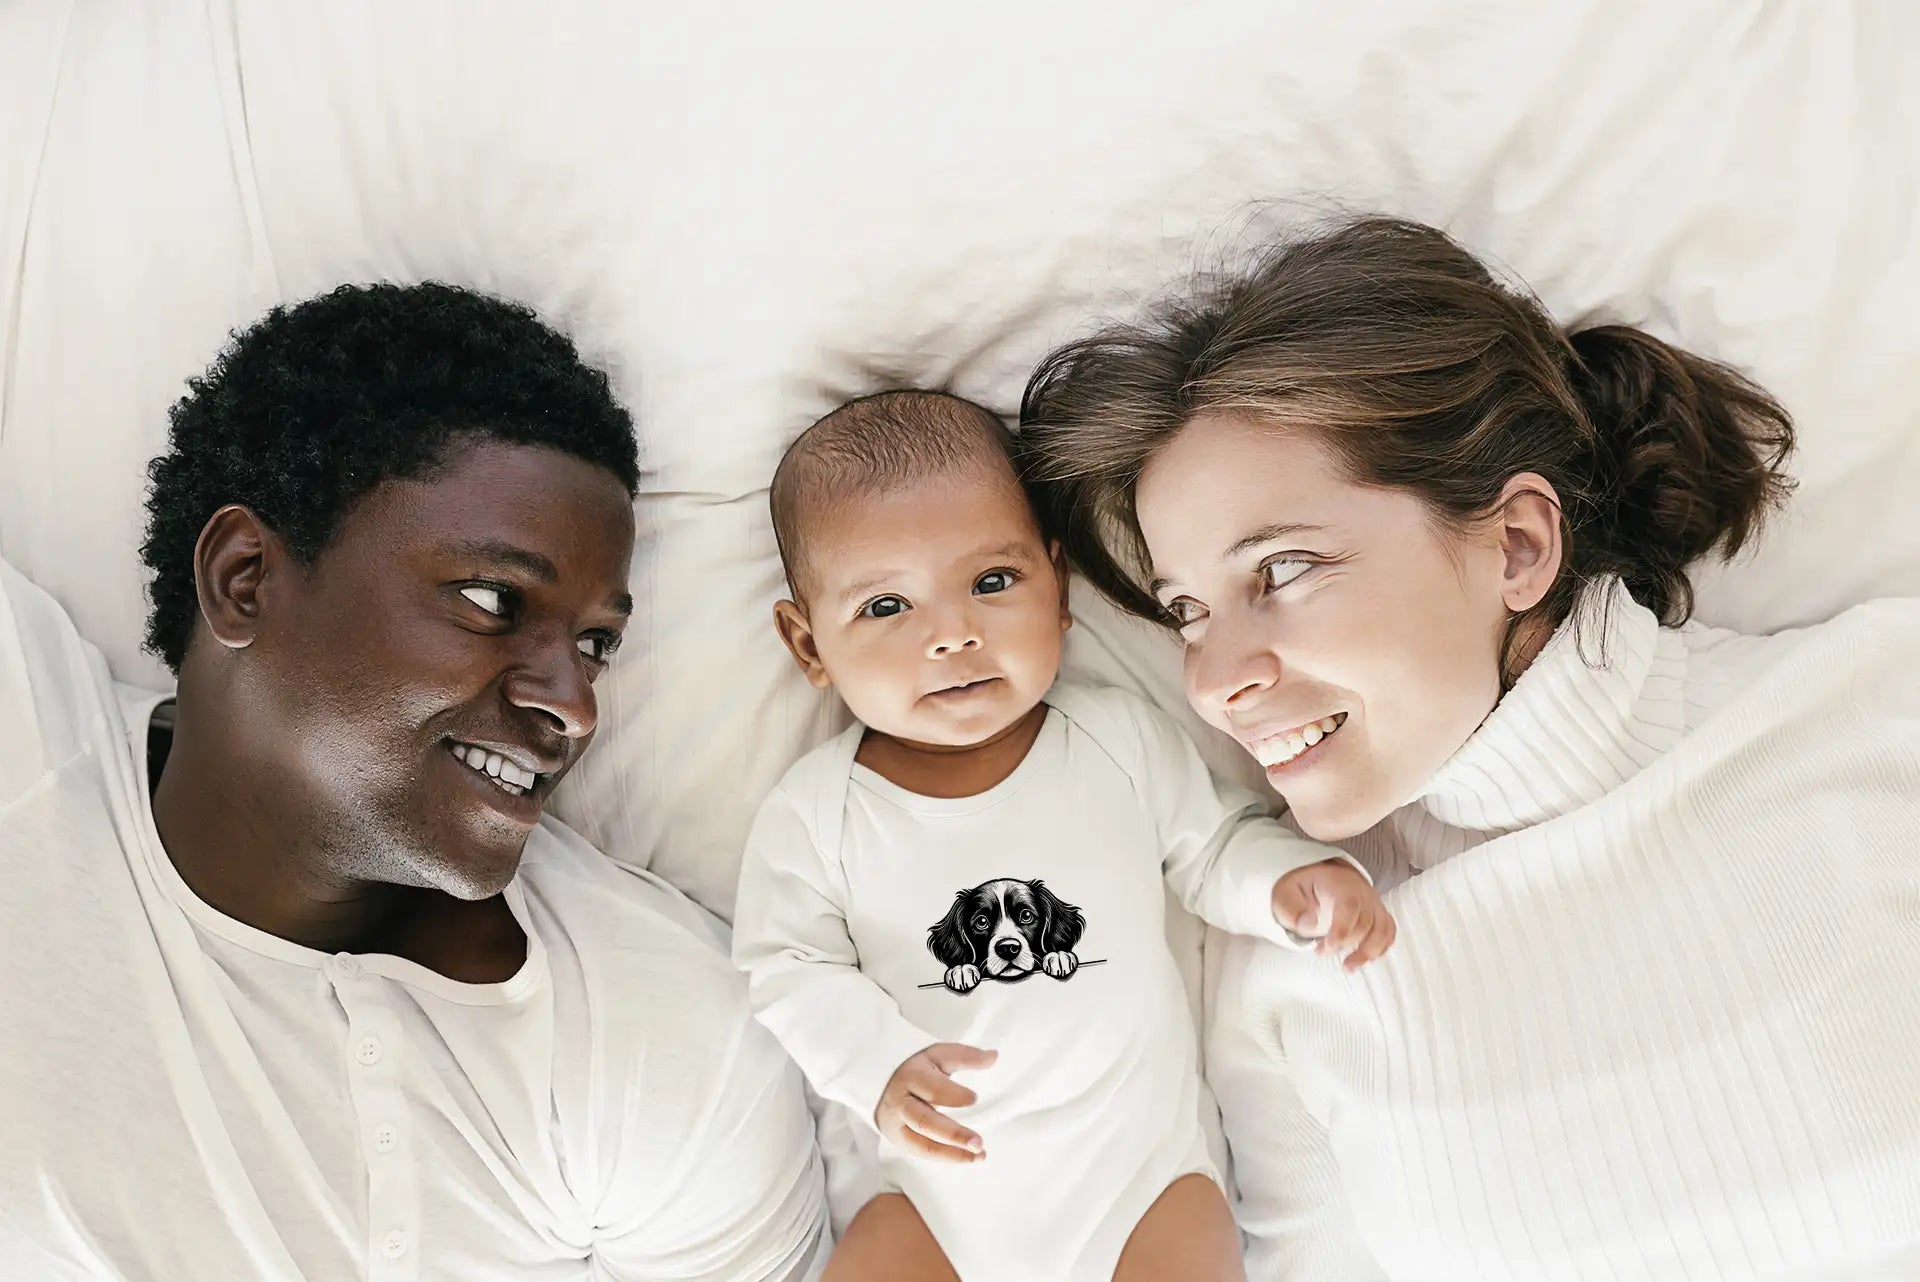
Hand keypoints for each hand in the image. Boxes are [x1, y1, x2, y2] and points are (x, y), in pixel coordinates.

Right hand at [875, 1042, 995, 1162]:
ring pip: (923, 1145)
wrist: (881, 1085)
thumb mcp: (937, 1056)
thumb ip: (966, 1057)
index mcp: (912, 1078)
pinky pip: (924, 1154)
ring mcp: (899, 1126)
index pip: (932, 1088)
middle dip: (953, 1135)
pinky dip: (948, 1158)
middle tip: (978, 1142)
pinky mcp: (901, 1142)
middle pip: (925, 1122)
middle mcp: (902, 1104)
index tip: (974, 1098)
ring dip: (953, 1154)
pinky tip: (969, 1157)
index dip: (953, 1095)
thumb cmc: (916, 1070)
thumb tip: (994, 1056)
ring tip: (979, 1154)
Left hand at [1272, 859, 1395, 969]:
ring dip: (1368, 952)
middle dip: (1345, 943)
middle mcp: (1362, 893)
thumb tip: (1310, 925)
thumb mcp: (1285, 894)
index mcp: (1339, 884)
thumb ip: (1292, 911)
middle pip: (1365, 922)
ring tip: (1348, 967)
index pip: (1349, 905)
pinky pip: (1389, 932)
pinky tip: (1364, 959)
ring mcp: (1373, 904)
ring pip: (1382, 929)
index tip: (1328, 946)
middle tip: (1321, 951)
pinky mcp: (1378, 914)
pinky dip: (1380, 948)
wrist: (1321, 876)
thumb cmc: (1303, 888)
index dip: (1342, 929)